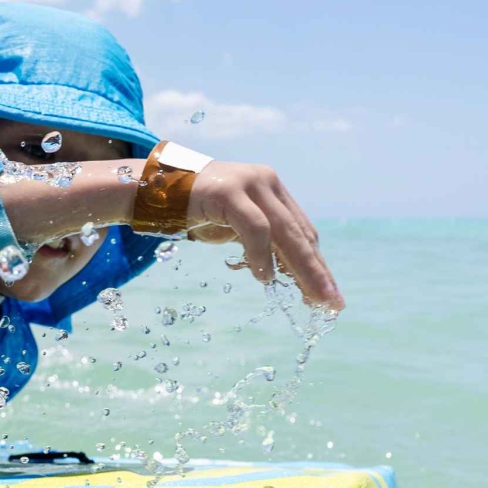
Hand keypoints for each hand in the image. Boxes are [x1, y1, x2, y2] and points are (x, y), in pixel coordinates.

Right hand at [185, 162, 343, 310]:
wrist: (155, 186)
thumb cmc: (197, 210)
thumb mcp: (235, 228)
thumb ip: (260, 243)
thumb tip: (283, 274)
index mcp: (273, 192)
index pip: (303, 232)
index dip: (317, 265)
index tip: (328, 295)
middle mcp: (267, 184)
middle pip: (301, 234)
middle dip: (318, 272)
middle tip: (332, 303)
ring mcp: (250, 185)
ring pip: (285, 232)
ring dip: (300, 268)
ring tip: (310, 298)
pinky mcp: (230, 193)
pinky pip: (254, 228)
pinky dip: (261, 255)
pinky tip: (265, 277)